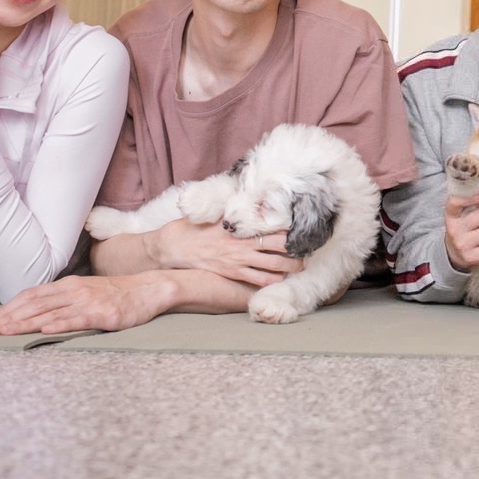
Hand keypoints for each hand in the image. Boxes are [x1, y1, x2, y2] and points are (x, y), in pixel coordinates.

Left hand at [0, 273, 171, 335]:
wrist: (149, 290)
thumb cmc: (116, 295)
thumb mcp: (85, 292)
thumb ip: (63, 300)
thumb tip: (35, 313)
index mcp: (68, 285)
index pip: (31, 295)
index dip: (9, 309)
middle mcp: (74, 290)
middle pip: (35, 304)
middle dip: (9, 318)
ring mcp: (88, 301)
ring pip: (50, 313)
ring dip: (25, 323)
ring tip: (6, 332)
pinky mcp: (102, 314)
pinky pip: (77, 319)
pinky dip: (59, 325)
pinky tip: (44, 331)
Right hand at [146, 218, 301, 286]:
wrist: (170, 248)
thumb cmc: (192, 228)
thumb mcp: (213, 212)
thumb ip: (232, 208)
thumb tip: (249, 198)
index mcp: (239, 225)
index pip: (272, 226)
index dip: (290, 228)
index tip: (303, 228)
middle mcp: (242, 243)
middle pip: (279, 247)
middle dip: (297, 250)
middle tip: (308, 250)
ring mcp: (238, 261)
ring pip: (273, 266)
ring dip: (290, 267)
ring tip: (300, 266)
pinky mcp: (232, 274)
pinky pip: (258, 280)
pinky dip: (272, 280)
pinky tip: (280, 279)